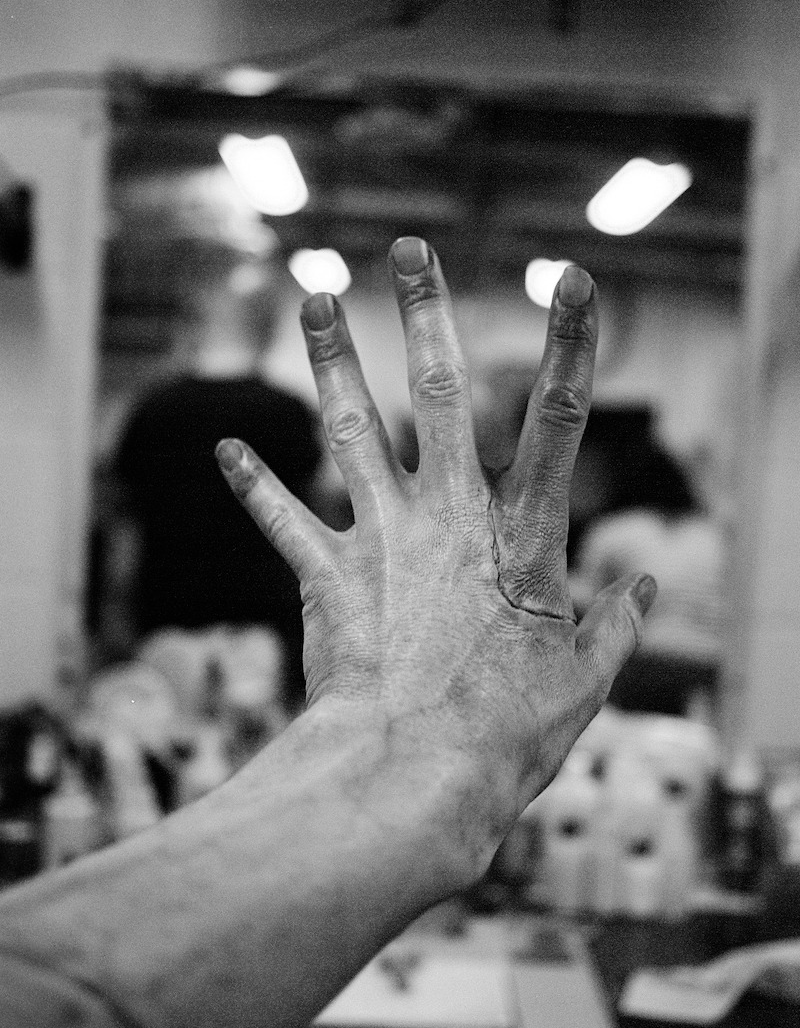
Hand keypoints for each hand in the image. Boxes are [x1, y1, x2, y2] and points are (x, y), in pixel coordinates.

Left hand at [216, 237, 654, 862]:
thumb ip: (616, 626)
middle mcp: (449, 517)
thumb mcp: (584, 683)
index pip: (559, 420)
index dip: (570, 345)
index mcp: (523, 535)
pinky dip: (255, 485)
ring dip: (331, 362)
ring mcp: (382, 539)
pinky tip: (228, 449)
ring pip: (352, 429)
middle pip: (440, 394)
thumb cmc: (507, 737)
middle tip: (411, 250)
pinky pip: (283, 519)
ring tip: (312, 302)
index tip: (575, 280)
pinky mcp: (327, 575)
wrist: (412, 777)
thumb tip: (646, 588)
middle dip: (426, 315)